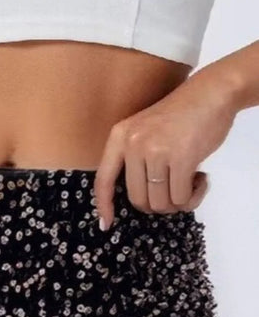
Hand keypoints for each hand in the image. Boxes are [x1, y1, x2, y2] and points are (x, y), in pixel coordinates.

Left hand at [94, 70, 238, 228]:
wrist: (212, 91)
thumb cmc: (180, 115)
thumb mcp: (145, 130)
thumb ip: (135, 159)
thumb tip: (140, 201)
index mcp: (120, 137)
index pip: (103, 180)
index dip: (104, 206)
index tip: (106, 225)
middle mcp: (133, 144)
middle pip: (138, 200)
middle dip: (158, 205)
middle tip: (175, 193)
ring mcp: (156, 151)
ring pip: (161, 202)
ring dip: (178, 202)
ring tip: (191, 183)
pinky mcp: (182, 158)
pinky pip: (181, 197)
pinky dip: (193, 197)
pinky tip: (200, 180)